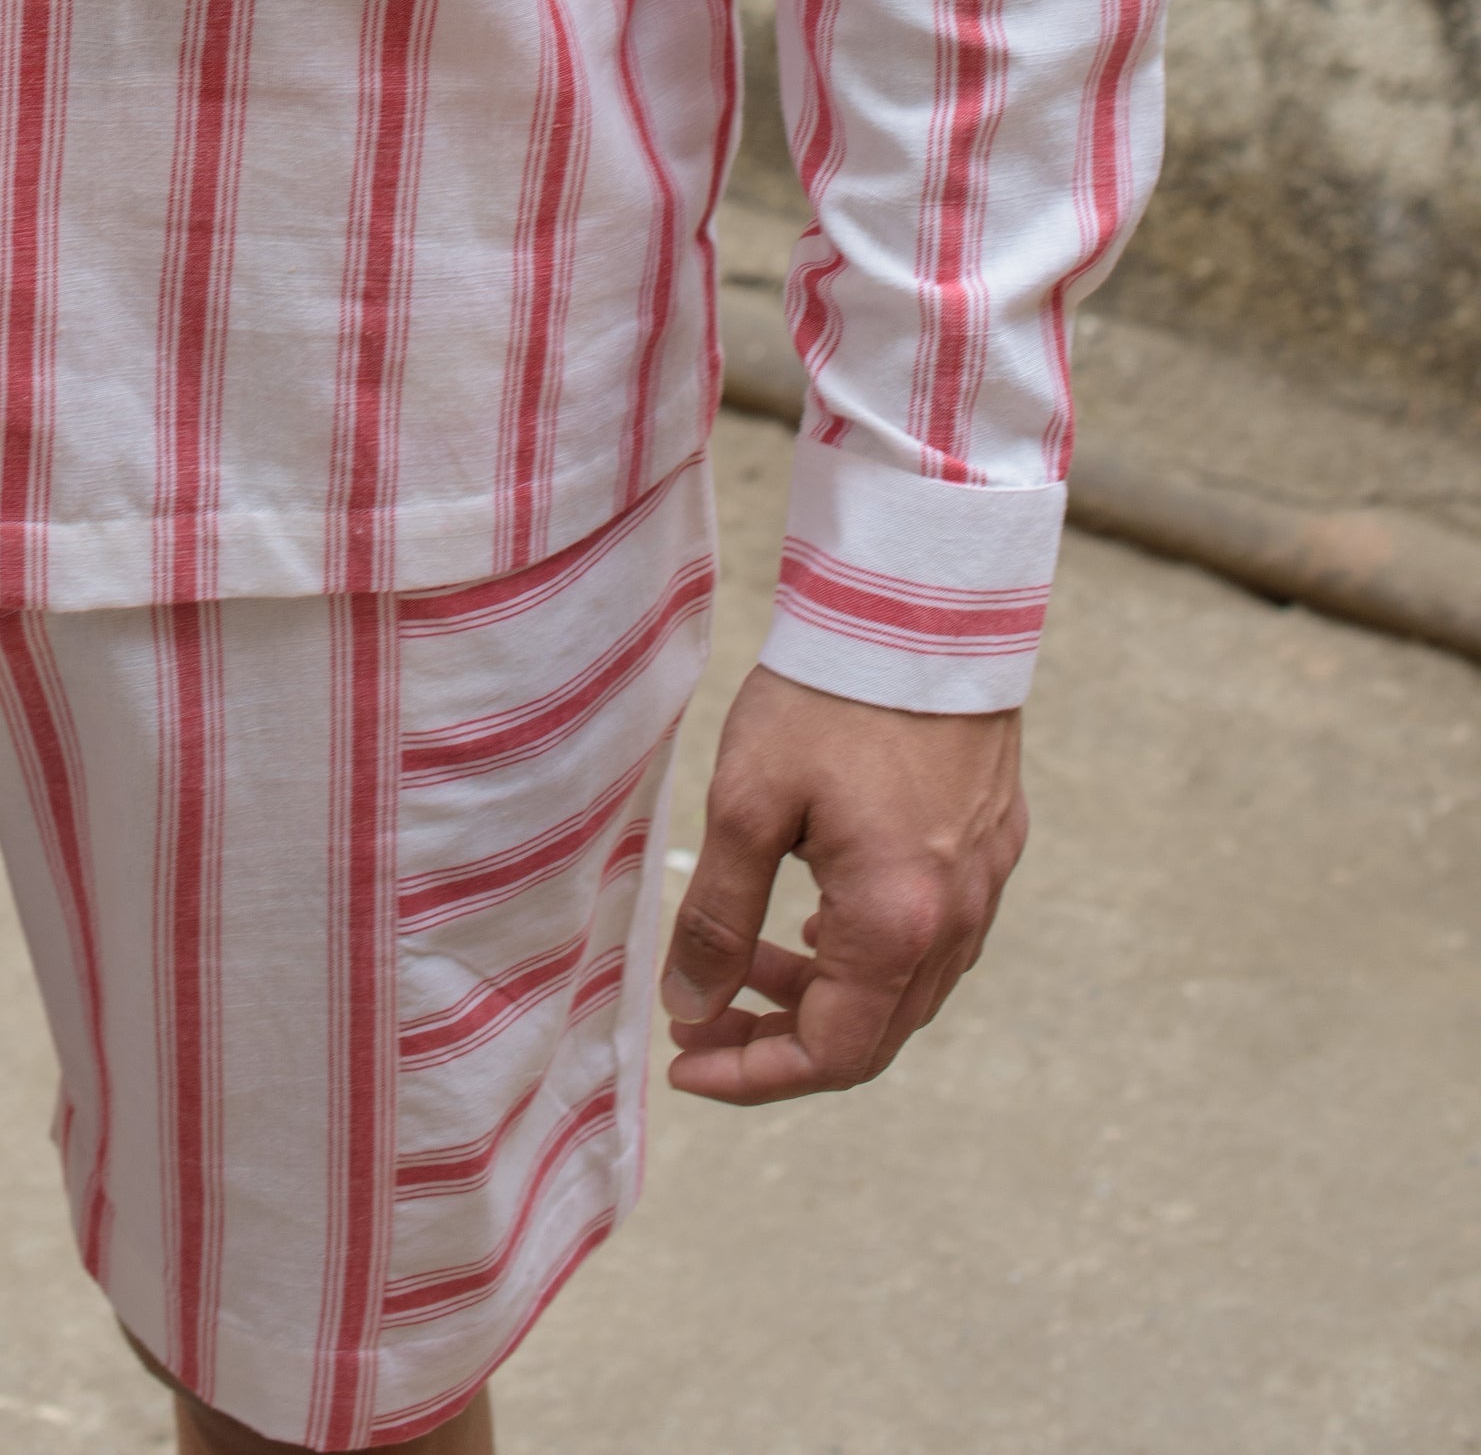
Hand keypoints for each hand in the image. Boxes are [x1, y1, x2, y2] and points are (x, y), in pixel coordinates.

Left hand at [660, 665, 1026, 1101]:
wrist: (925, 605)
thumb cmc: (830, 697)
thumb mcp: (747, 803)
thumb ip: (718, 917)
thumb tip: (689, 1005)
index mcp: (897, 924)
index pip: (830, 1054)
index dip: (753, 1073)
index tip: (688, 1059)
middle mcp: (957, 923)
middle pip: (871, 1035)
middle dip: (781, 1038)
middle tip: (704, 1011)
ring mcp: (985, 885)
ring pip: (903, 990)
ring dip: (823, 994)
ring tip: (750, 958)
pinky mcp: (992, 843)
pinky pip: (933, 938)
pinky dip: (868, 953)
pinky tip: (818, 919)